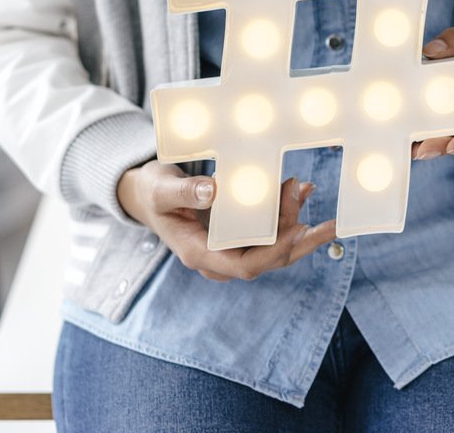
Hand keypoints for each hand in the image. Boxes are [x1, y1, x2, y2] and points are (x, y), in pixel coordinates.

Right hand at [117, 159, 336, 280]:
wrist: (149, 198)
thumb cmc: (153, 194)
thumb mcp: (161, 189)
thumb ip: (184, 192)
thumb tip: (213, 191)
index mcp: (198, 254)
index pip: (245, 266)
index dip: (275, 251)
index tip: (298, 228)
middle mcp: (218, 259)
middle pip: (267, 259)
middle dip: (295, 233)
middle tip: (304, 194)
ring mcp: (230, 250)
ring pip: (273, 247)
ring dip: (294, 220)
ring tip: (303, 188)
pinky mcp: (239, 237)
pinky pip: (270, 233)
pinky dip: (287, 213)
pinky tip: (299, 191)